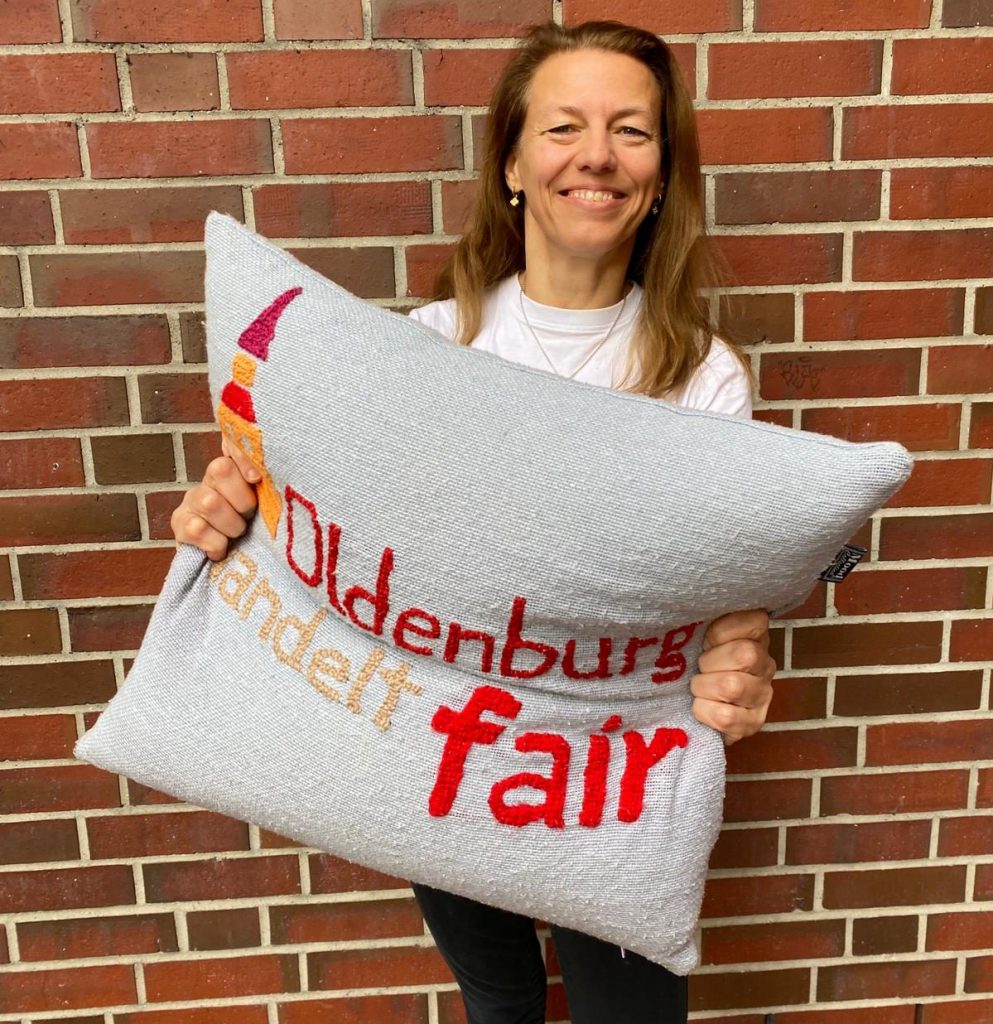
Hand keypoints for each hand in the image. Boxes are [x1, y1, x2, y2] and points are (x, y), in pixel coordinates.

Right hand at [170, 437, 259, 560]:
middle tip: (249, 517)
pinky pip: (196, 528)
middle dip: (242, 500)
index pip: (233, 444)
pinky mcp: (179, 522)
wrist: (235, 567)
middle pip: (220, 468)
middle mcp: (210, 479)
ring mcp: (191, 499)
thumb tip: (262, 474)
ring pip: (209, 501)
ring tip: (237, 535)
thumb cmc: (259, 533)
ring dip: (230, 525)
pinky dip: (215, 544)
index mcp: (237, 469)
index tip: (256, 478)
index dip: (243, 457)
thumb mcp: (270, 507)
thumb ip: (269, 486)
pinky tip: (220, 550)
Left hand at [690, 608, 775, 745]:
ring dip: (703, 687)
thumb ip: (705, 620)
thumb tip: (688, 609)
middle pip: (744, 654)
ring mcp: (763, 695)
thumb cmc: (694, 661)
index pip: (753, 622)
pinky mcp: (753, 723)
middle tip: (699, 667)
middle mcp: (766, 664)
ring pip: (733, 686)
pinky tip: (702, 707)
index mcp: (756, 635)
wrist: (695, 705)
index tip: (707, 640)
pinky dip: (704, 711)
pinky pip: (725, 717)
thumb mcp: (700, 634)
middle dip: (710, 661)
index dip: (720, 632)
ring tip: (698, 688)